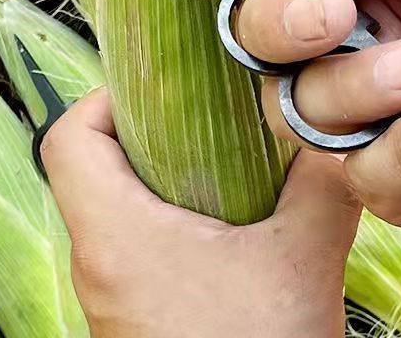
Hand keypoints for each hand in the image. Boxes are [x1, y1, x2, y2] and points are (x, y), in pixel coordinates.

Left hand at [42, 88, 360, 337]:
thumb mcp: (302, 260)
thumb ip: (321, 183)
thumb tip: (334, 130)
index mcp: (117, 236)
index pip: (67, 138)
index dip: (104, 98)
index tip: (158, 86)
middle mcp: (99, 263)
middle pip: (92, 167)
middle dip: (146, 129)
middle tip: (203, 113)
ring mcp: (114, 294)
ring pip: (116, 207)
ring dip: (163, 174)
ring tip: (224, 158)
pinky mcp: (136, 314)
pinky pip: (135, 244)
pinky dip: (171, 216)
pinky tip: (230, 218)